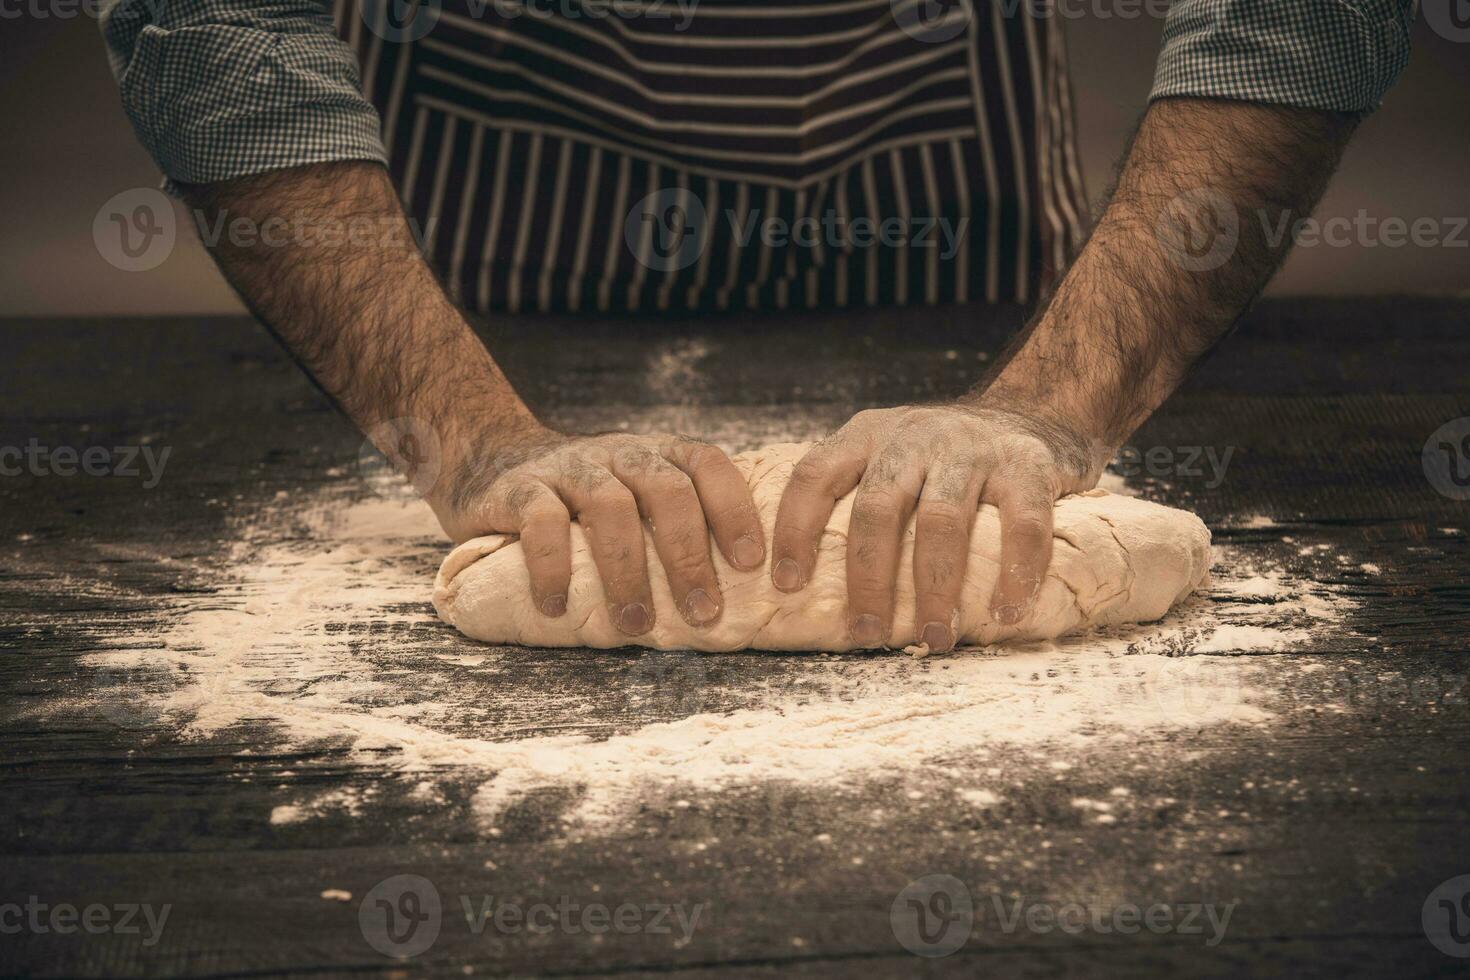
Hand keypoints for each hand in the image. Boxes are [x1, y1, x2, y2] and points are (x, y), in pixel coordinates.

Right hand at [430, 426, 764, 635]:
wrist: (488, 459)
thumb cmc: (580, 503)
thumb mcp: (632, 500)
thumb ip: (669, 531)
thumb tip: (732, 604)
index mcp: (657, 456)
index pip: (708, 467)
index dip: (736, 510)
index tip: (752, 564)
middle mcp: (619, 454)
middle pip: (667, 491)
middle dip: (689, 556)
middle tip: (702, 613)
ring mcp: (568, 467)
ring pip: (609, 506)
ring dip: (627, 571)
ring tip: (635, 624)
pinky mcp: (518, 488)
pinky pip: (541, 521)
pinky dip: (552, 566)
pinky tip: (556, 606)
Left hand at [770, 403, 1099, 651]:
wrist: (1033, 416)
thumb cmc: (946, 461)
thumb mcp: (891, 457)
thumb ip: (857, 497)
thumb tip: (804, 587)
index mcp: (869, 436)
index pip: (814, 476)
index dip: (793, 529)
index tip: (786, 585)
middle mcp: (915, 436)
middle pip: (877, 508)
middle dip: (868, 578)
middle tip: (864, 633)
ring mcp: (973, 448)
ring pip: (942, 521)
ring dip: (935, 588)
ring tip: (934, 638)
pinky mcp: (1029, 466)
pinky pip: (1021, 525)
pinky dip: (1016, 573)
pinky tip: (1006, 612)